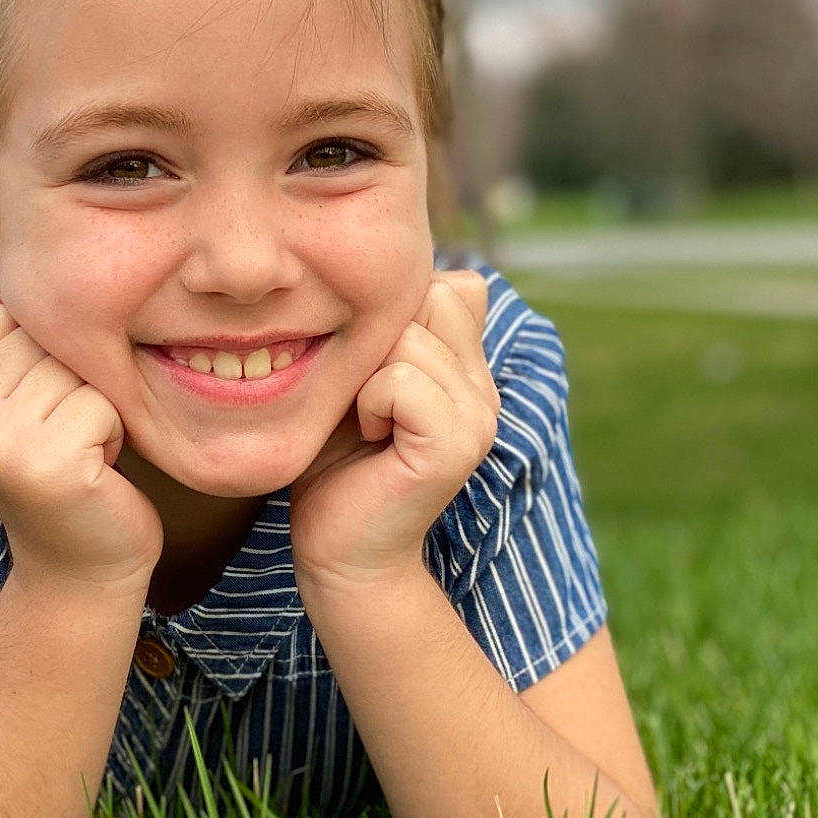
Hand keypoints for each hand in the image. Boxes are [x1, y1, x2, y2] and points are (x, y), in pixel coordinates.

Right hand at [0, 291, 162, 594]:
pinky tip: (96, 470)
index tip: (39, 408)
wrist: (78, 570)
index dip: (42, 354)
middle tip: (65, 436)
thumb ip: (3, 349)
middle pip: (42, 338)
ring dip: (95, 406)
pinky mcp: (46, 463)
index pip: (5, 316)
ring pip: (74, 368)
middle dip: (72, 379)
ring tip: (80, 451)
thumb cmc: (58, 474)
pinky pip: (101, 402)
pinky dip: (113, 433)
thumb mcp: (15, 405)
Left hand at [288, 270, 501, 592]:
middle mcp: (485, 386)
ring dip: (366, 377)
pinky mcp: (457, 444)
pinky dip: (370, 403)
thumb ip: (388, 330)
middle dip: (378, 340)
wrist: (338, 550)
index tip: (371, 376)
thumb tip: (402, 268)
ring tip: (366, 422)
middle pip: (429, 298)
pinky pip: (402, 380)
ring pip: (410, 338)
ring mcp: (479, 415)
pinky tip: (369, 436)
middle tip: (364, 400)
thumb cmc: (332, 461)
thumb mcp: (355, 378)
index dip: (391, 317)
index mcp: (467, 367)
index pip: (448, 285)